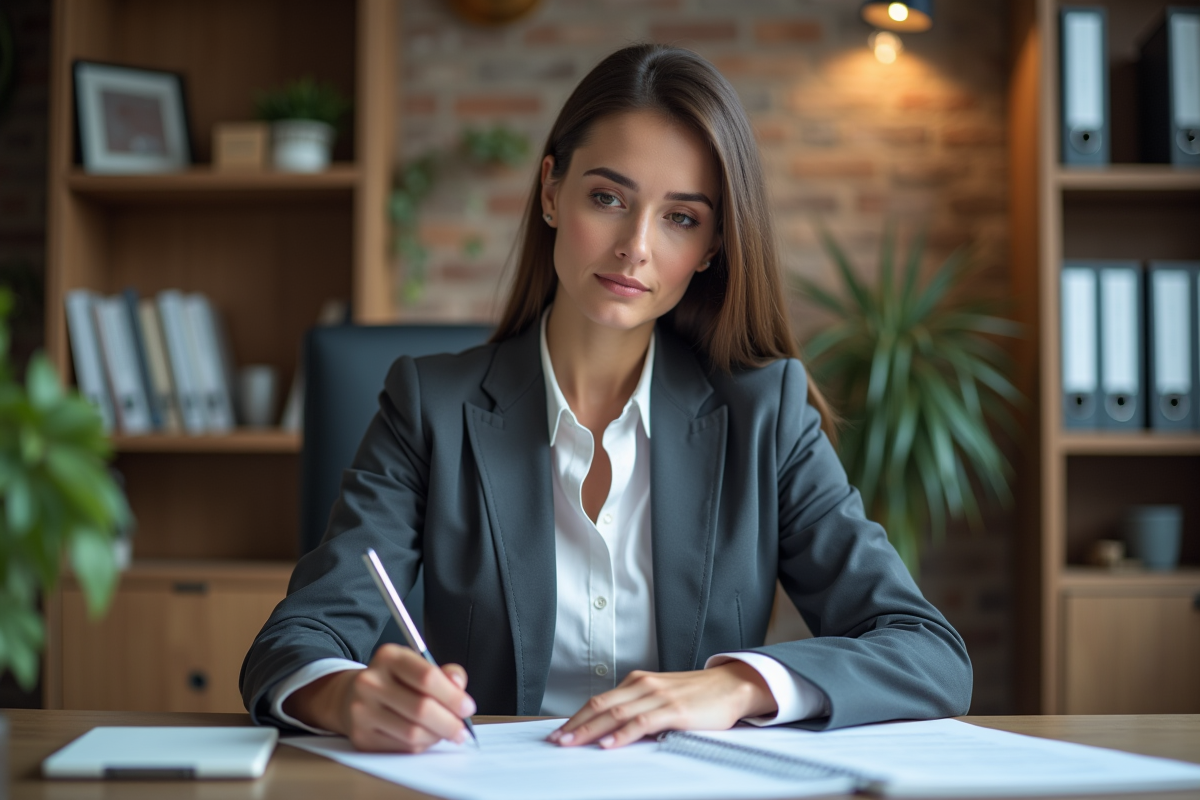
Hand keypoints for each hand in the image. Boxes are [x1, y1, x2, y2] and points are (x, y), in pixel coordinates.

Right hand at [283, 644, 475, 752]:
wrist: (351, 696)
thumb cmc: (395, 681)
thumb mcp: (417, 665)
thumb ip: (444, 674)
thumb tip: (458, 684)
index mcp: (388, 657)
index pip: (426, 677)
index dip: (452, 696)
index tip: (467, 707)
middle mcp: (370, 682)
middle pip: (421, 708)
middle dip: (450, 722)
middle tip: (462, 729)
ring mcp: (362, 711)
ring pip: (412, 733)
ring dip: (437, 737)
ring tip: (446, 733)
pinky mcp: (361, 737)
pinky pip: (402, 747)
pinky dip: (421, 746)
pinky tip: (426, 738)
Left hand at [547, 661, 776, 748]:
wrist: (732, 686)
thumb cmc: (698, 695)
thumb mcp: (662, 697)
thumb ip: (640, 708)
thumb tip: (613, 729)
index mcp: (639, 682)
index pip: (600, 700)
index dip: (577, 717)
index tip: (560, 732)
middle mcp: (644, 685)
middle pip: (601, 705)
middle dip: (576, 724)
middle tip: (557, 741)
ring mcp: (658, 696)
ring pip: (616, 713)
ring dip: (591, 730)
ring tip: (572, 744)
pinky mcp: (674, 710)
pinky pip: (642, 722)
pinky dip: (622, 734)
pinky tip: (609, 744)